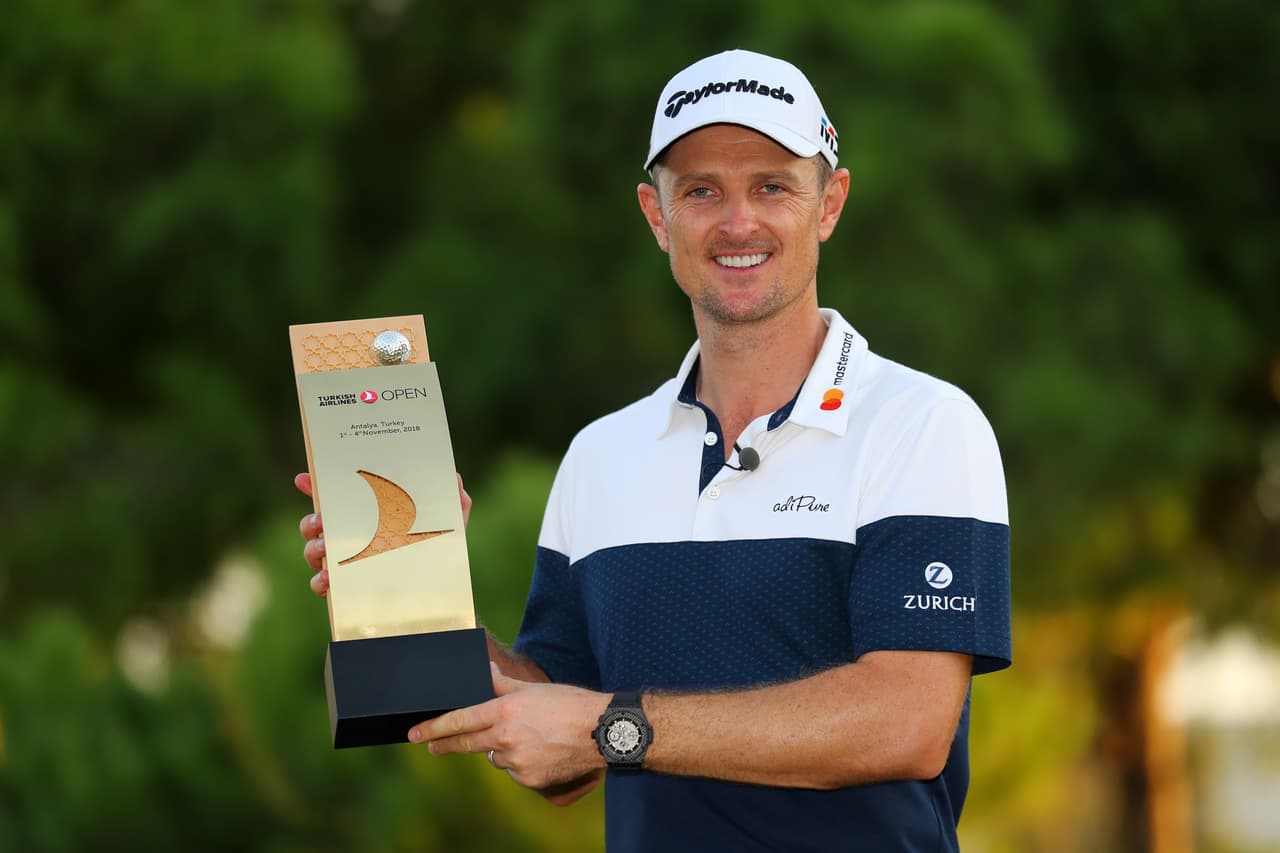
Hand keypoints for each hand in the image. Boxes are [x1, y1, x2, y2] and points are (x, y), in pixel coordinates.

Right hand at [295, 471, 472, 596]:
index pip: (336, 497)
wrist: (440, 598)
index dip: (315, 486)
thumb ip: (456, 502)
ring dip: (312, 548)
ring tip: (323, 547)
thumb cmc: (439, 555)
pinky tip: (328, 578)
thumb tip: (455, 478)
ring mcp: (344, 564)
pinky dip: (319, 580)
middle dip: (311, 520)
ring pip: (313, 551)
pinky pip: (320, 585)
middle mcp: (350, 538)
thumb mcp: (450, 526)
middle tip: (320, 520)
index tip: (303, 478)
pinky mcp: (344, 590)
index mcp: (368, 517)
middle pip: (315, 524)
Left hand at [410, 663, 608, 798]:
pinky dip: (520, 763)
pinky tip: (540, 752)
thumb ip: (502, 682)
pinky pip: (515, 772)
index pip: (460, 720)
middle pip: (466, 743)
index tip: (415, 733)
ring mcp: (517, 762)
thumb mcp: (533, 688)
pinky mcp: (530, 779)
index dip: (435, 727)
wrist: (602, 732)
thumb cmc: (570, 704)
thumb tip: (483, 670)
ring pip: (494, 757)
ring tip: (527, 737)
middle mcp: (506, 738)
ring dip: (499, 749)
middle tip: (429, 745)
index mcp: (505, 711)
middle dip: (444, 743)